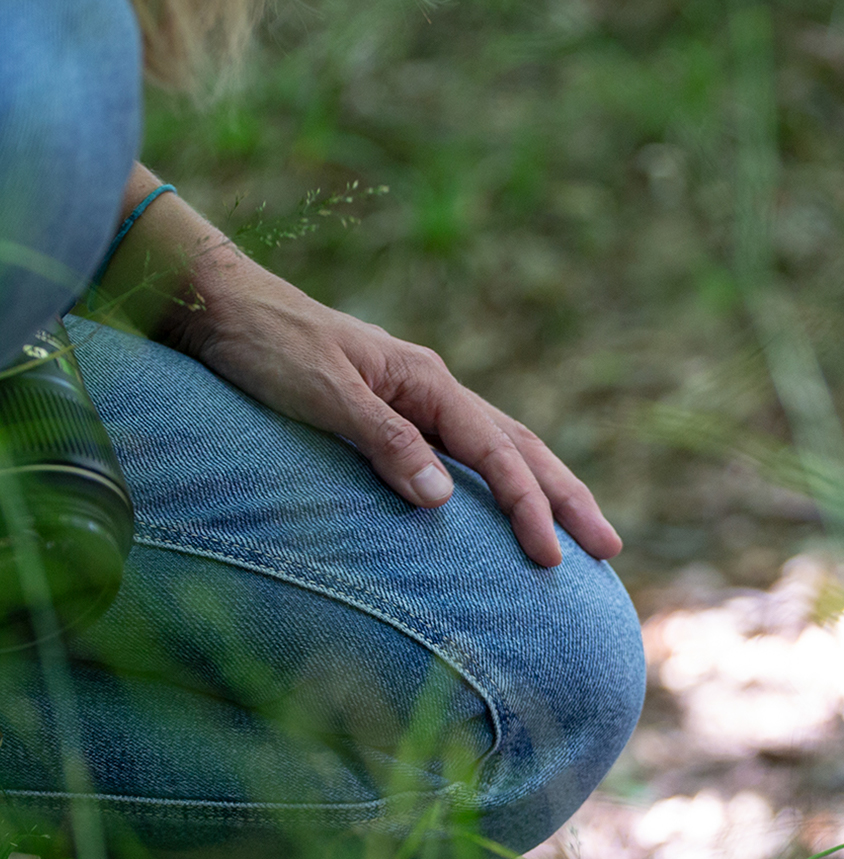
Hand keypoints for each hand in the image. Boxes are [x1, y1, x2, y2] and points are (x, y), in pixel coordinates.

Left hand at [174, 255, 619, 567]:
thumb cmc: (264, 345)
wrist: (218, 303)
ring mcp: (421, 403)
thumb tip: (440, 497)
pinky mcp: (400, 418)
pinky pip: (470, 456)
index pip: (496, 452)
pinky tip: (511, 508)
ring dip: (548, 491)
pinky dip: (505, 483)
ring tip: (586, 533)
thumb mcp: (320, 393)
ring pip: (504, 449)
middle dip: (568, 499)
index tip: (551, 555)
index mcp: (427, 382)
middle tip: (610, 548)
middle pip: (522, 448)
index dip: (528, 506)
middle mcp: (435, 391)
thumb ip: (382, 441)